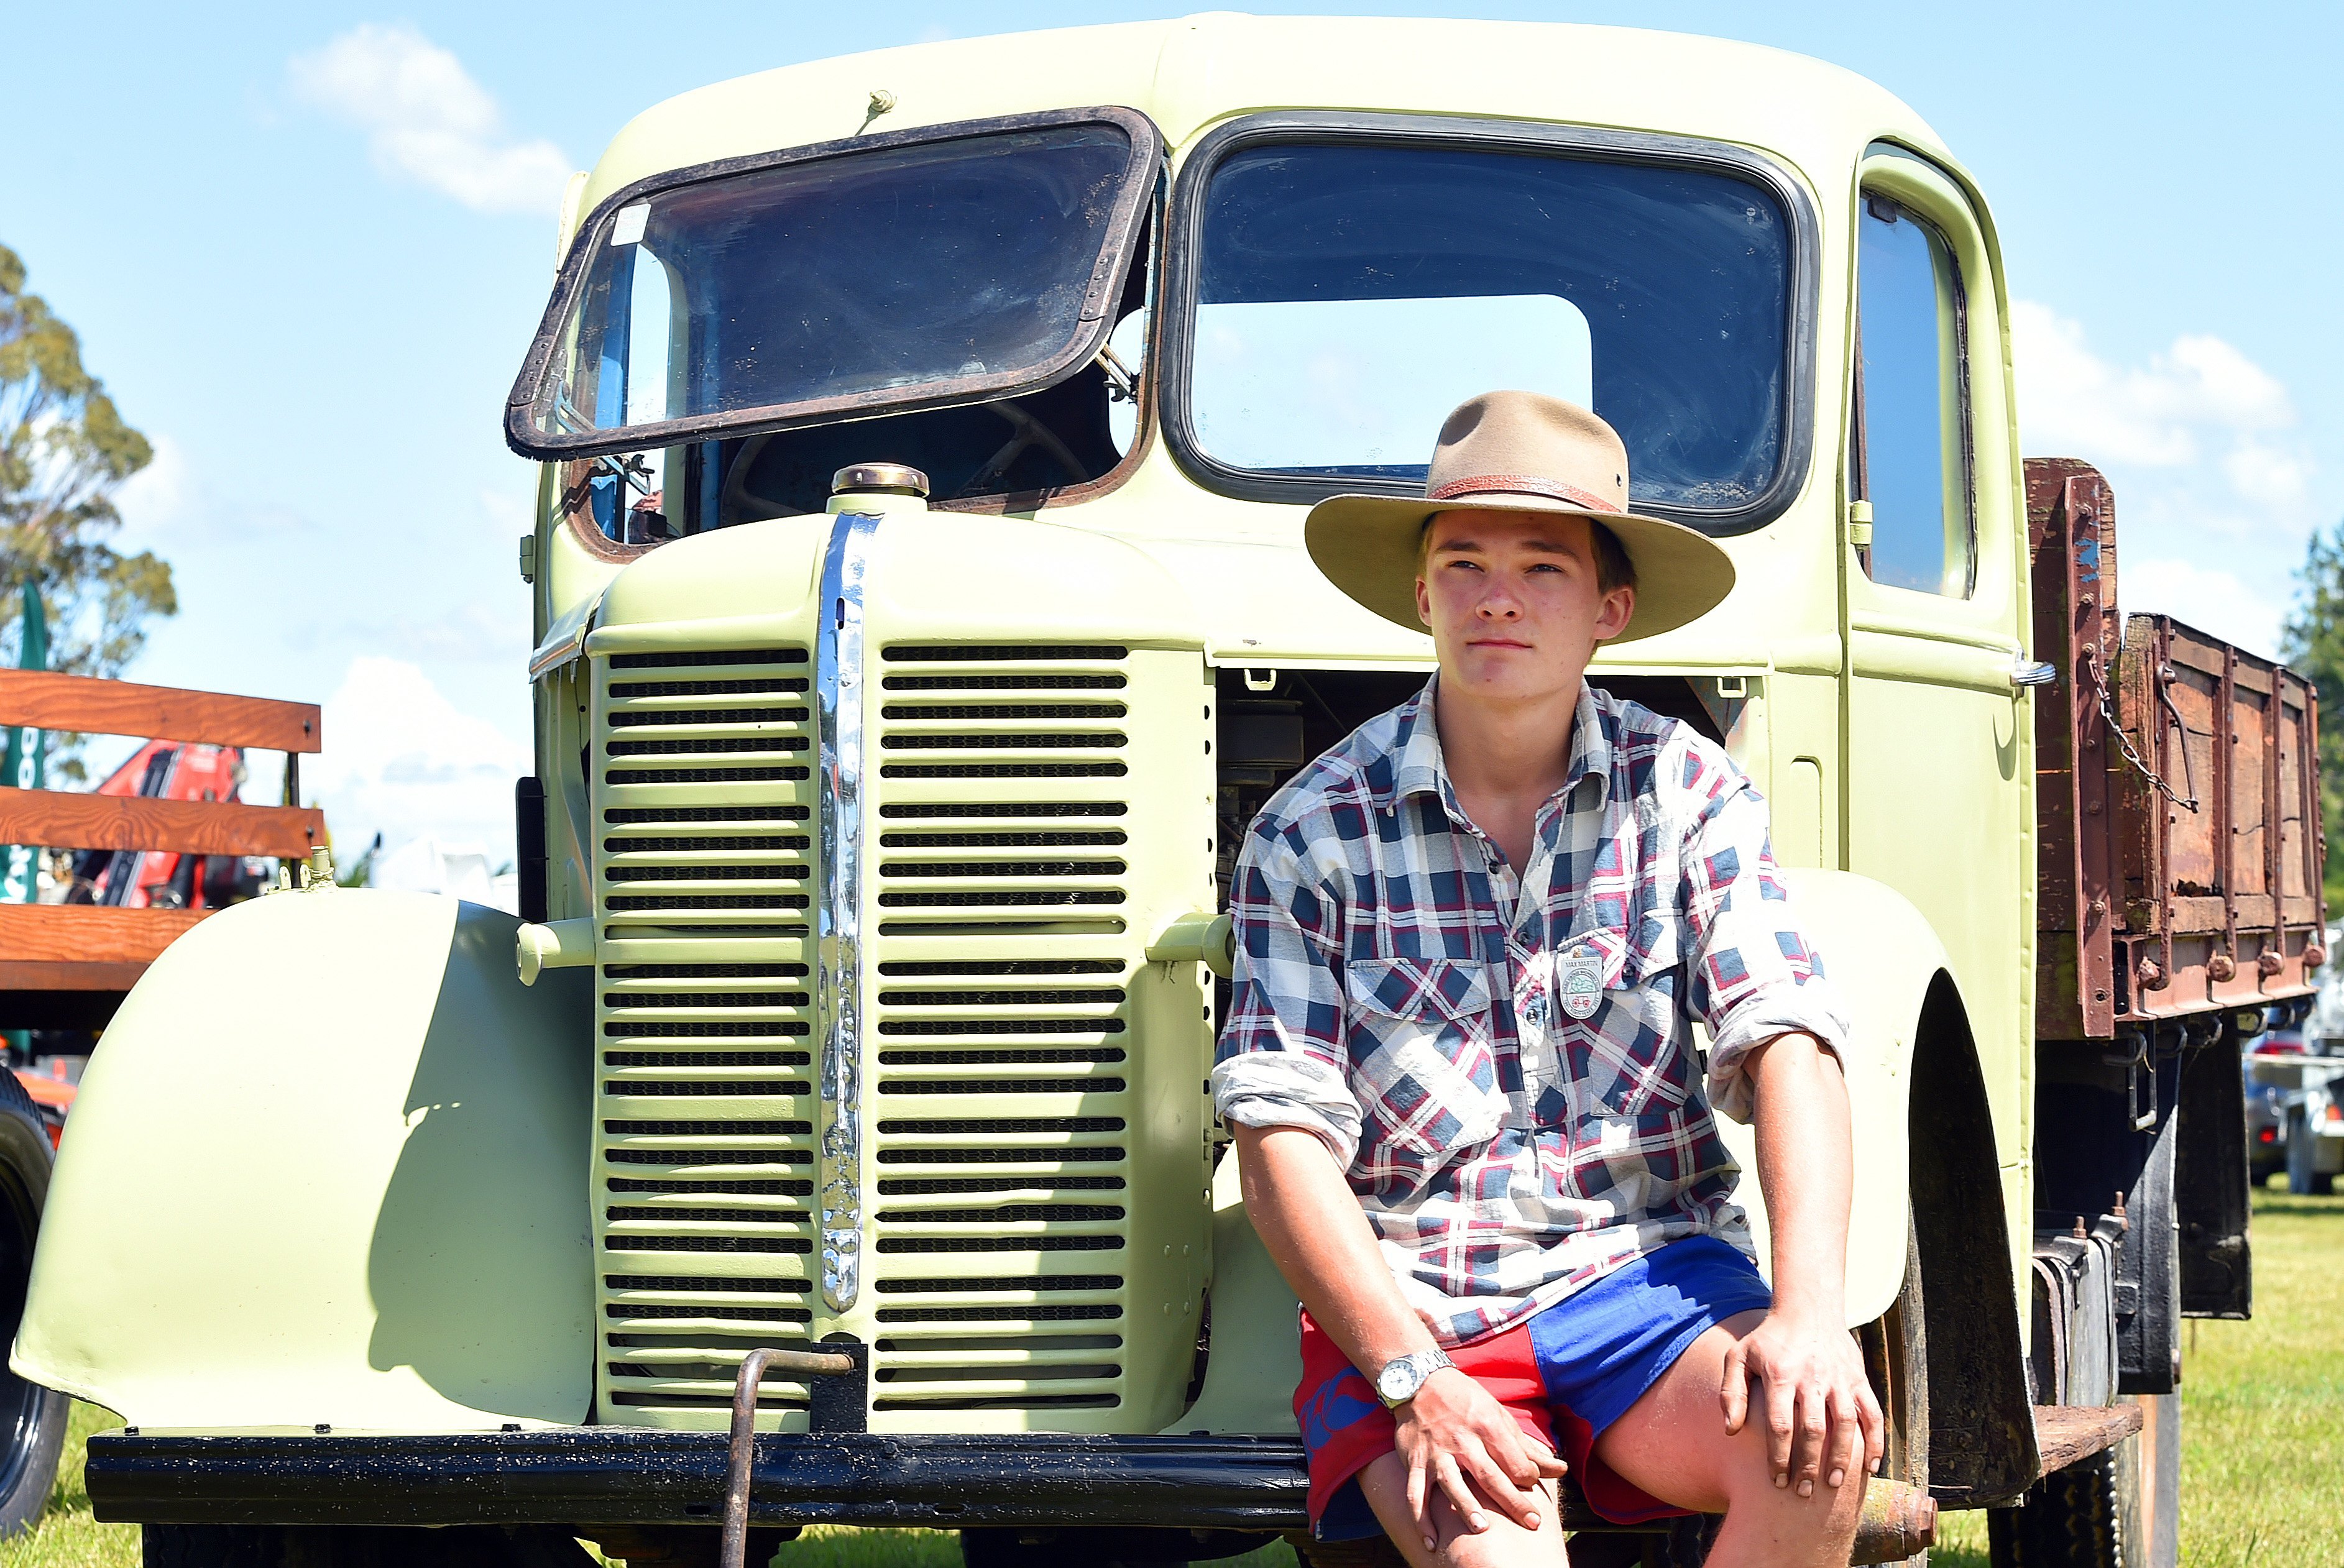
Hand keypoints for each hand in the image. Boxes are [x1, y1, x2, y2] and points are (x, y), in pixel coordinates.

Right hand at [1392, 1367, 1568, 1549]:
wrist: (1419, 1382)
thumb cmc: (1465, 1401)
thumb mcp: (1499, 1415)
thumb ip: (1527, 1447)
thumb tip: (1560, 1469)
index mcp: (1487, 1426)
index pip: (1514, 1460)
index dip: (1528, 1477)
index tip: (1533, 1487)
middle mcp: (1462, 1441)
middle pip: (1489, 1475)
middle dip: (1512, 1500)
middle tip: (1532, 1523)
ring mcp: (1437, 1453)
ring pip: (1451, 1483)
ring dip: (1465, 1506)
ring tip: (1482, 1529)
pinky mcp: (1416, 1461)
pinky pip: (1415, 1493)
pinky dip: (1420, 1519)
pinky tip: (1431, 1541)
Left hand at [1720, 1311, 1884, 1496]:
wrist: (1808, 1310)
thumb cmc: (1768, 1340)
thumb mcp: (1740, 1357)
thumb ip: (1731, 1392)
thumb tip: (1730, 1431)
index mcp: (1780, 1374)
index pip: (1780, 1424)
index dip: (1779, 1457)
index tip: (1777, 1481)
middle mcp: (1812, 1377)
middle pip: (1813, 1429)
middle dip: (1809, 1464)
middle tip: (1804, 1491)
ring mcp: (1839, 1378)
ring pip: (1845, 1423)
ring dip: (1842, 1457)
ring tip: (1834, 1484)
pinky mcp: (1859, 1379)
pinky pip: (1872, 1413)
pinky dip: (1875, 1440)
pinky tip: (1870, 1466)